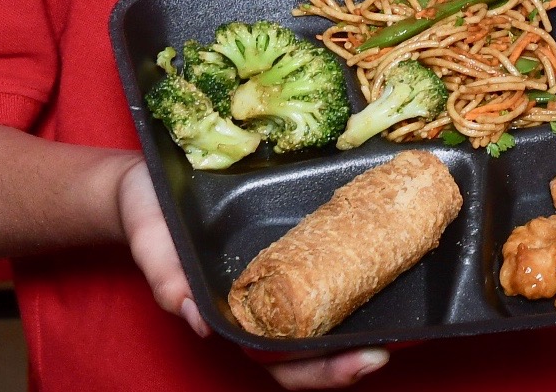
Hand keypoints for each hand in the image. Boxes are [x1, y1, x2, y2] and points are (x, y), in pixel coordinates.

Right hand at [116, 159, 390, 386]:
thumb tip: (199, 320)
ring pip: (330, 314)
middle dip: (350, 359)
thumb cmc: (151, 219)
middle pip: (314, 349)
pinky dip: (364, 269)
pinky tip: (394, 260)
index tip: (359, 362)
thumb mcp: (155, 247)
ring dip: (365, 322)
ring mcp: (286, 276)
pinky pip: (332, 265)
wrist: (152, 184)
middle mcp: (266, 303)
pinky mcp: (299, 243)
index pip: (280, 359)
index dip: (319, 371)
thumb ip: (172, 282)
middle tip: (388, 351)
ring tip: (404, 325)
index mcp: (235, 316)